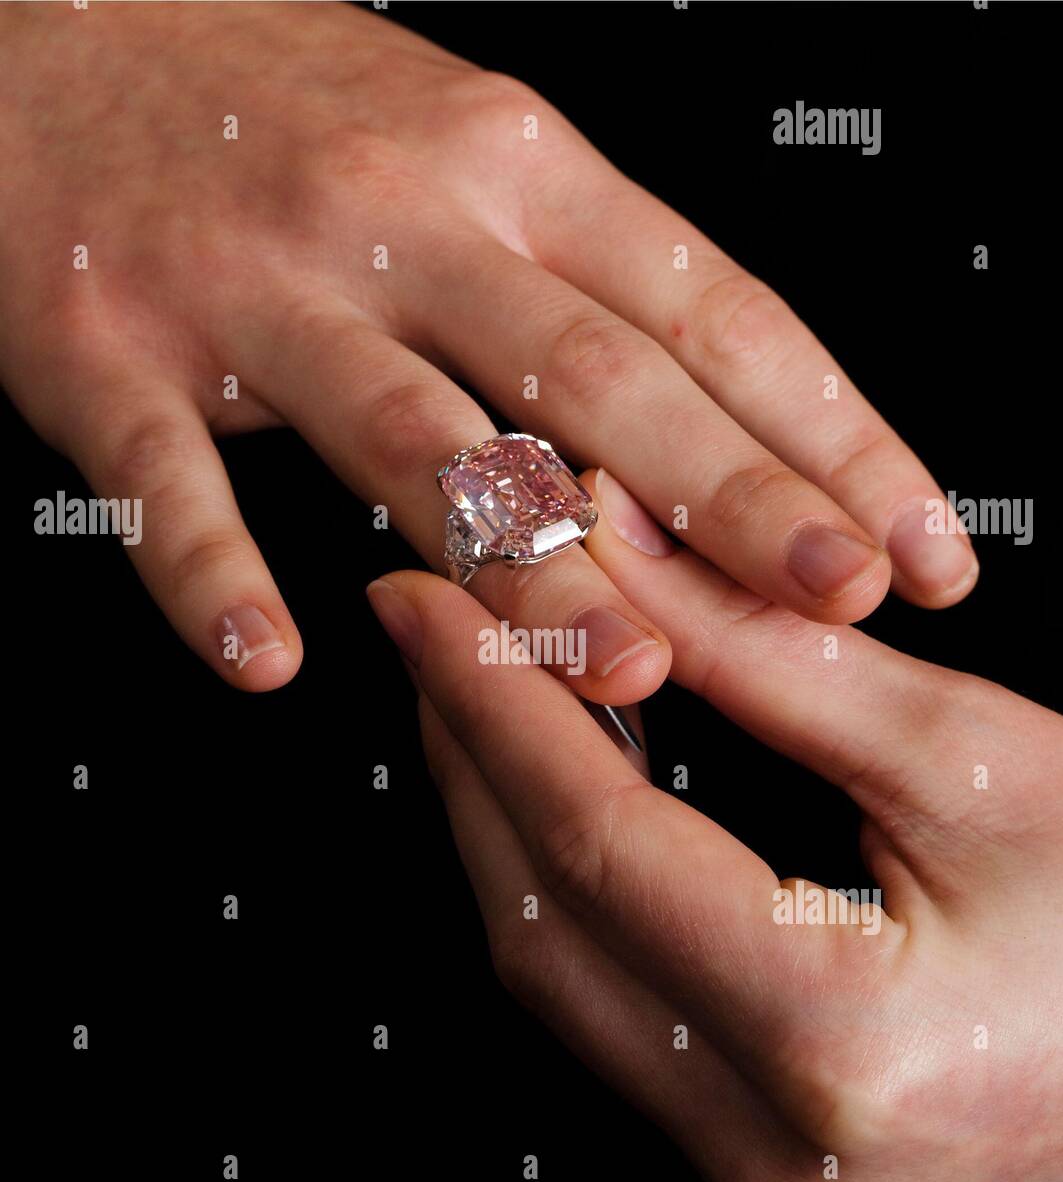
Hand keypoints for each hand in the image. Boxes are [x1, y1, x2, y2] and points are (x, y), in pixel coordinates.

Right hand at [2, 3, 975, 699]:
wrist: (45, 27)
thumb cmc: (276, 105)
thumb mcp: (463, 143)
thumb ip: (579, 278)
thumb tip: (720, 429)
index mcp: (512, 163)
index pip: (709, 307)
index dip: (828, 429)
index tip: (915, 533)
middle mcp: (399, 216)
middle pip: (595, 375)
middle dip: (733, 498)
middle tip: (838, 597)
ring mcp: (250, 286)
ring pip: (412, 437)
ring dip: (523, 562)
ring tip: (623, 667)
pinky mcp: (103, 349)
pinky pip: (170, 482)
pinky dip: (216, 578)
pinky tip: (275, 662)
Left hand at [365, 529, 1061, 1181]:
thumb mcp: (970, 756)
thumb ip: (771, 656)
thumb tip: (626, 554)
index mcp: (845, 1050)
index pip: (599, 845)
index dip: (499, 704)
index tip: (433, 604)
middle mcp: (782, 1157)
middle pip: (549, 923)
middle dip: (479, 758)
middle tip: (447, 632)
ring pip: (566, 981)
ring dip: (514, 825)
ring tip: (495, 695)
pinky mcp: (764, 1173)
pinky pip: (617, 1020)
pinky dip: (579, 896)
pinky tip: (573, 801)